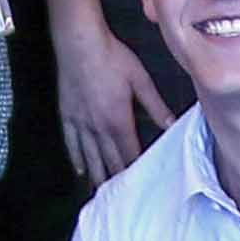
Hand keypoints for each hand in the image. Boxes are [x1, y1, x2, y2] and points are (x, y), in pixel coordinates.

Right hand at [48, 17, 170, 184]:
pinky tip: (81, 170)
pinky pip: (72, 144)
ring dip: (97, 176)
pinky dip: (77, 159)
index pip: (129, 153)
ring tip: (101, 193)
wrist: (79, 43)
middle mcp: (98, 127)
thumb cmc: (112, 57)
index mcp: (118, 120)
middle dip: (117, 179)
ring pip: (89, 157)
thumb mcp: (140, 80)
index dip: (135, 170)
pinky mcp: (67, 115)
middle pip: (109, 160)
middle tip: (122, 198)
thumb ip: (156, 106)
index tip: (141, 186)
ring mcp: (80, 123)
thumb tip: (172, 124)